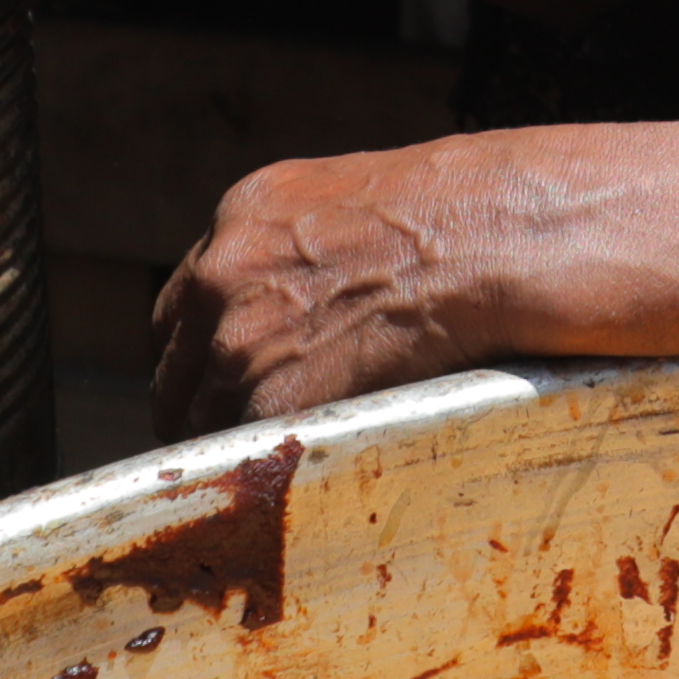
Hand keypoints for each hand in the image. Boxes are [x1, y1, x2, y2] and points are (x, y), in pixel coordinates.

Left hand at [150, 118, 678, 430]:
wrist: (500, 240)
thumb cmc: (468, 218)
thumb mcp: (359, 202)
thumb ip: (307, 249)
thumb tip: (313, 303)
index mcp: (244, 213)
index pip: (184, 309)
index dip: (208, 355)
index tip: (231, 385)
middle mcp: (223, 272)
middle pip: (178, 372)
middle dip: (212, 409)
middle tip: (255, 443)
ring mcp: (239, 340)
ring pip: (203, 425)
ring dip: (239, 453)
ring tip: (286, 473)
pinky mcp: (271, 401)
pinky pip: (246, 459)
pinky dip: (272, 476)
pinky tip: (311, 475)